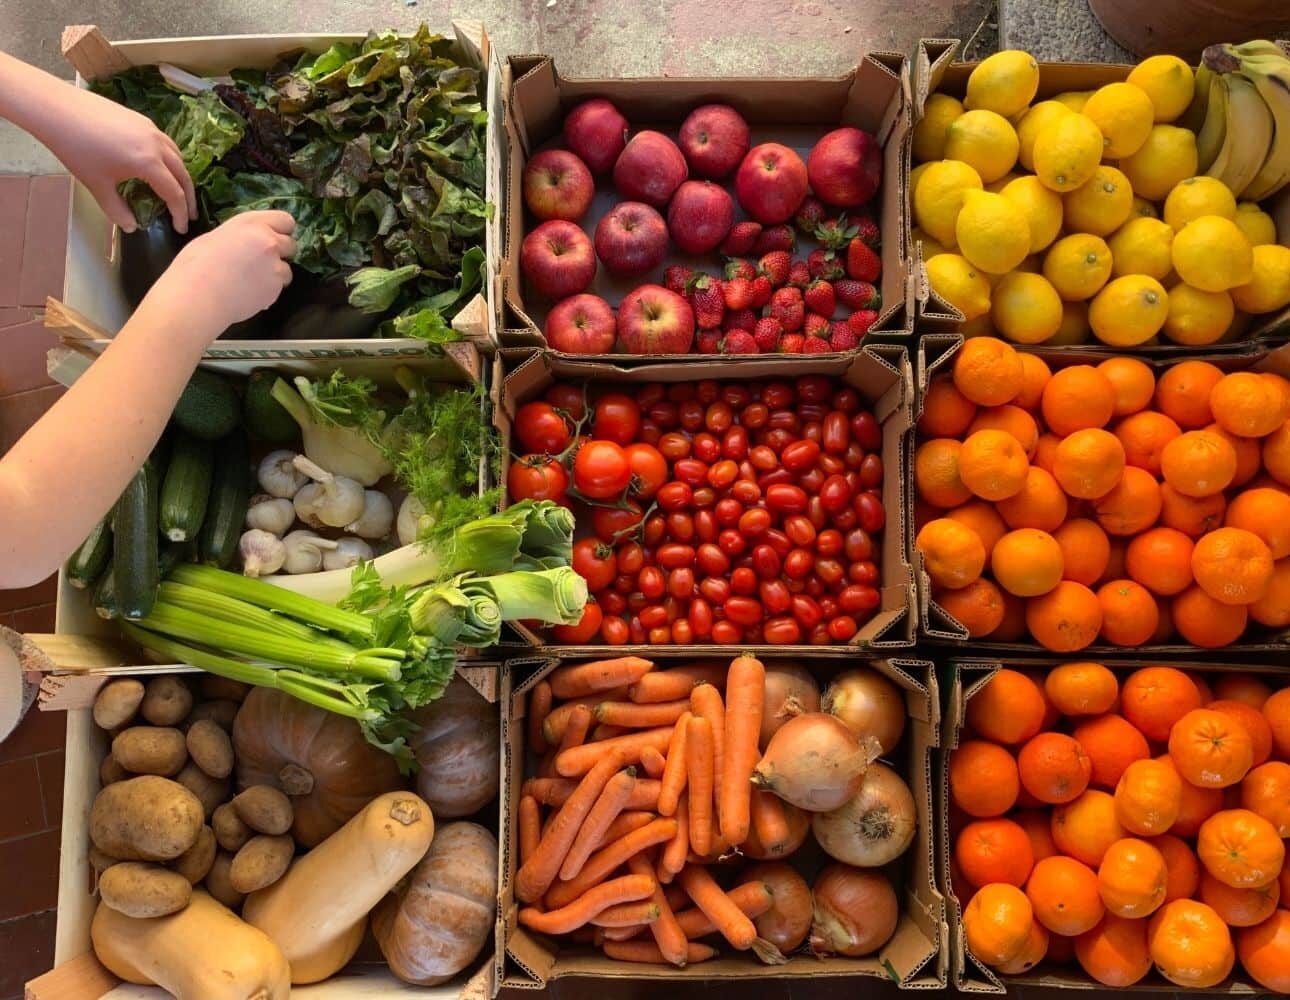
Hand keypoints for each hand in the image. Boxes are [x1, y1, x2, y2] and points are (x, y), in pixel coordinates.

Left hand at [41, 85, 196, 233]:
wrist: (59, 110)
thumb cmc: (77, 149)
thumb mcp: (97, 186)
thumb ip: (117, 210)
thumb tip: (131, 226)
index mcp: (149, 163)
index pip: (174, 193)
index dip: (179, 214)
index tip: (180, 228)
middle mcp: (156, 145)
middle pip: (183, 174)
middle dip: (188, 197)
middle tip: (188, 214)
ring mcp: (151, 129)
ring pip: (177, 156)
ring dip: (181, 176)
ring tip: (178, 190)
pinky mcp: (141, 120)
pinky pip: (166, 143)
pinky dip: (171, 159)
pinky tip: (160, 165)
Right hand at [143, 211, 295, 343]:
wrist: (198, 295)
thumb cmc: (196, 265)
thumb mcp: (216, 237)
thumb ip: (240, 238)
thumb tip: (244, 243)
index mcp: (251, 223)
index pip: (285, 220)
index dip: (281, 231)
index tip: (272, 239)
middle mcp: (268, 241)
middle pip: (291, 245)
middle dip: (281, 253)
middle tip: (262, 262)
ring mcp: (275, 265)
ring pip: (288, 269)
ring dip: (275, 275)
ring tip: (252, 281)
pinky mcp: (276, 287)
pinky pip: (279, 288)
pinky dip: (269, 291)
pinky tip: (249, 294)